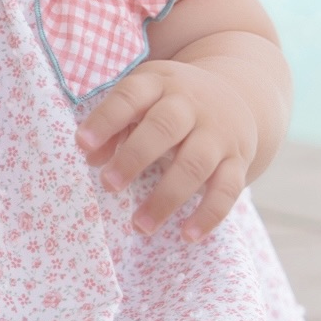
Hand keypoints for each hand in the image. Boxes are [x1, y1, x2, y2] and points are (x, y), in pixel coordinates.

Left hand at [75, 58, 257, 240]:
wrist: (237, 93)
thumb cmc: (170, 103)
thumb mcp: (142, 101)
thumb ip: (113, 126)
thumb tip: (90, 157)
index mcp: (159, 84)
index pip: (130, 96)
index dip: (106, 119)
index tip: (82, 144)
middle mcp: (190, 105)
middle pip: (164, 127)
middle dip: (135, 157)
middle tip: (109, 186)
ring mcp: (217, 133)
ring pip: (195, 164)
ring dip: (166, 198)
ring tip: (140, 225)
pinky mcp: (238, 160)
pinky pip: (228, 189)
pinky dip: (209, 214)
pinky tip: (188, 236)